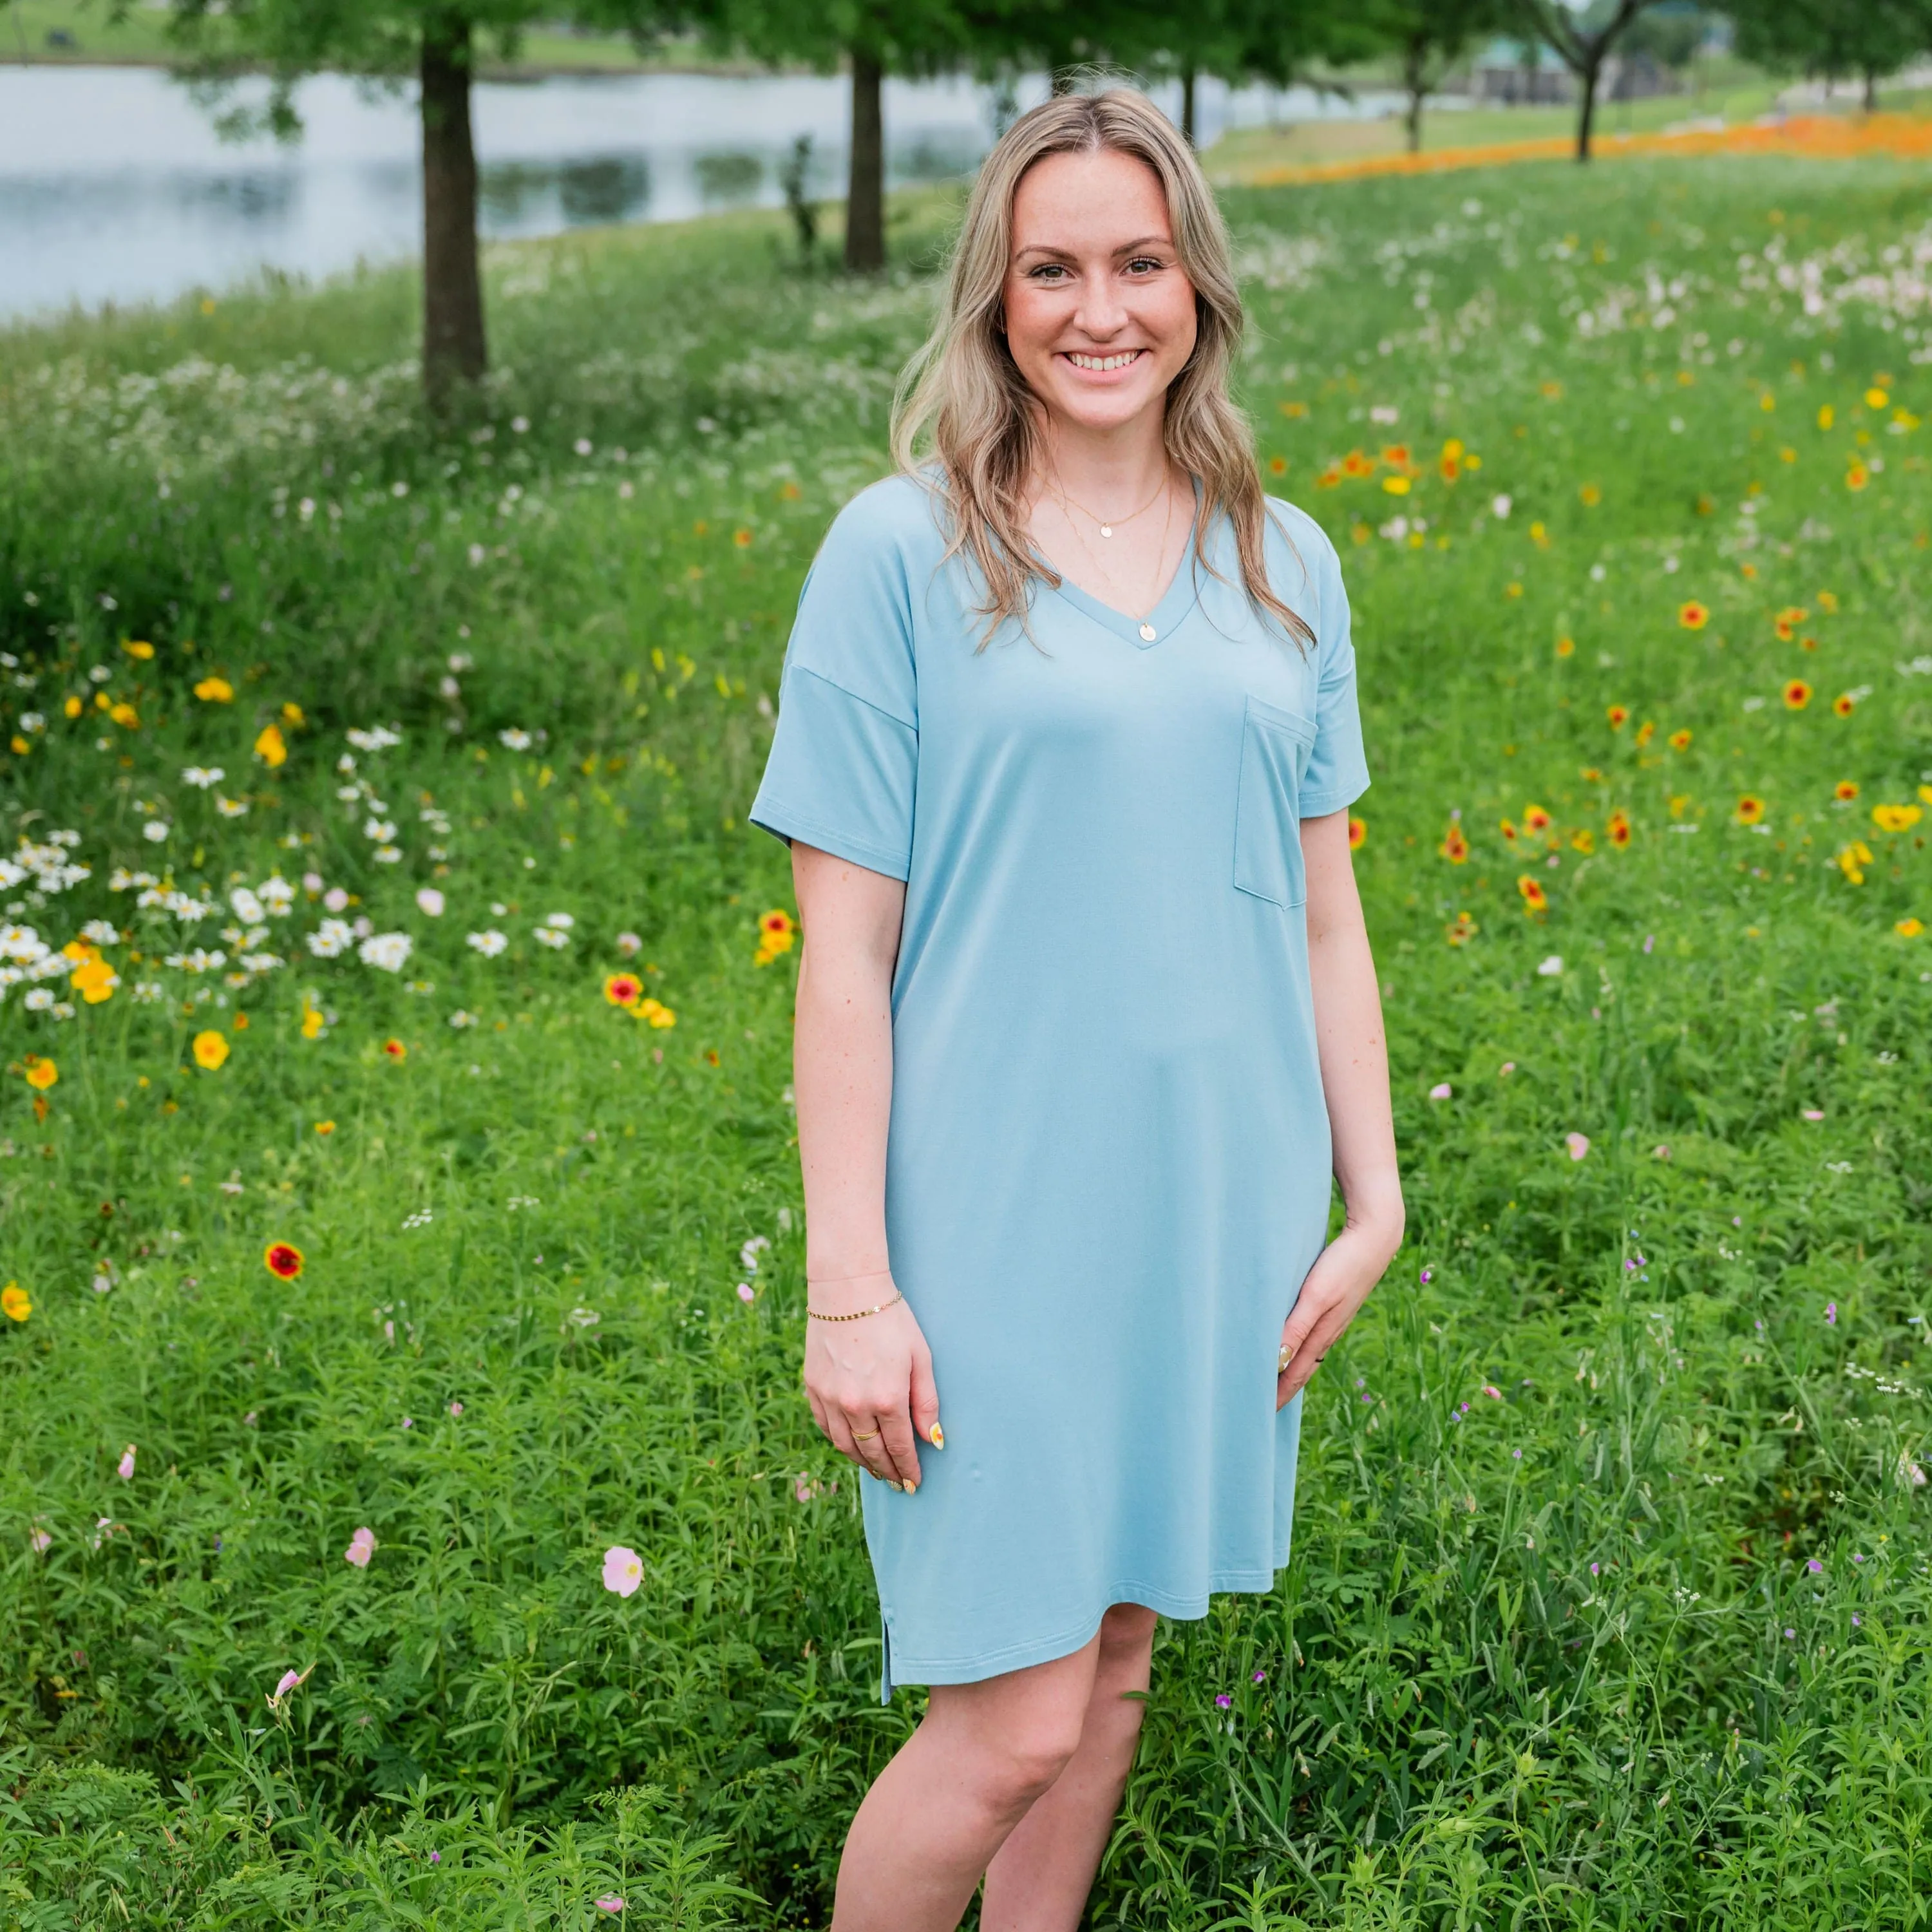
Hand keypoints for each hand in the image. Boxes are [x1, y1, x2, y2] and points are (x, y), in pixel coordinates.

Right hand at [802, 1272, 940, 1491]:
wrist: (847, 1291)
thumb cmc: (891, 1320)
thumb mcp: (920, 1358)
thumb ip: (926, 1402)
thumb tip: (932, 1440)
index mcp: (887, 1398)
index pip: (900, 1447)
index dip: (909, 1469)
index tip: (914, 1483)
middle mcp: (855, 1405)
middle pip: (872, 1452)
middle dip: (888, 1471)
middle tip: (898, 1483)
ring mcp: (830, 1398)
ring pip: (846, 1445)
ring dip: (863, 1462)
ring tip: (877, 1470)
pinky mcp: (812, 1388)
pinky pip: (825, 1426)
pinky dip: (839, 1441)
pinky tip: (850, 1445)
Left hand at [1276, 1217, 1401, 1407]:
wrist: (1376, 1237)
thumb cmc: (1344, 1265)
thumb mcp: (1316, 1297)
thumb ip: (1297, 1328)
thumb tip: (1276, 1361)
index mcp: (1322, 1334)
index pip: (1295, 1373)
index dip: (1279, 1394)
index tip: (1260, 1414)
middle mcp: (1328, 1331)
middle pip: (1301, 1367)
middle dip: (1282, 1388)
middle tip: (1260, 1406)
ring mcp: (1334, 1318)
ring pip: (1307, 1352)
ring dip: (1289, 1368)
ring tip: (1272, 1380)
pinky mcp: (1335, 1303)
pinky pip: (1311, 1333)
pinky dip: (1297, 1346)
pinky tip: (1291, 1342)